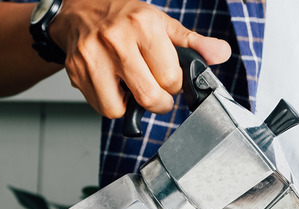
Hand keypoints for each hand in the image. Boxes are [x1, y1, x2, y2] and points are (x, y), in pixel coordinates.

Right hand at [49, 0, 230, 117]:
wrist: (79, 10)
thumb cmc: (124, 18)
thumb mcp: (162, 24)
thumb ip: (194, 43)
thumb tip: (221, 53)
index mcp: (143, 26)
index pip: (171, 78)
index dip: (173, 83)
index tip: (167, 77)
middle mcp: (116, 40)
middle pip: (148, 97)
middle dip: (157, 101)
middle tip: (155, 89)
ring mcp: (93, 57)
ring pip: (121, 108)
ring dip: (131, 105)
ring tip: (131, 86)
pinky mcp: (76, 71)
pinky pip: (101, 107)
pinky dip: (111, 103)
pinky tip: (113, 85)